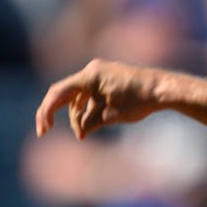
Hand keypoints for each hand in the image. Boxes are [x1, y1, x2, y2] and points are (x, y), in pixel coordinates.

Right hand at [35, 59, 160, 138]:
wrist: (163, 89)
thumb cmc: (139, 101)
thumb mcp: (110, 116)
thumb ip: (88, 123)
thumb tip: (80, 132)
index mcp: (89, 76)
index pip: (58, 93)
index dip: (46, 112)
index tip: (43, 130)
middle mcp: (92, 71)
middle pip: (64, 94)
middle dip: (55, 114)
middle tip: (44, 132)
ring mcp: (100, 75)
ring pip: (78, 98)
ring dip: (77, 117)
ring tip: (84, 134)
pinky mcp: (107, 81)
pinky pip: (89, 96)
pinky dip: (87, 110)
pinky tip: (90, 125)